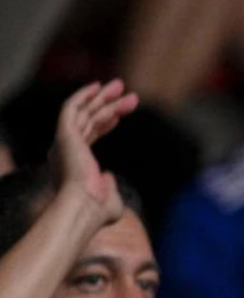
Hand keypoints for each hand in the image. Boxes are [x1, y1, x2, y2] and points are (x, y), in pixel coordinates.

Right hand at [48, 80, 138, 230]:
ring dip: (102, 98)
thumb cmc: (98, 211)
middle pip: (88, 121)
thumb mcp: (109, 201)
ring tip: (121, 85)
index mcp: (72, 164)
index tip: (120, 115)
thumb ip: (109, 188)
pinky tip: (98, 86)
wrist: (84, 208)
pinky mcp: (64, 135)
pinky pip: (70, 108)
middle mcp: (64, 151)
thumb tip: (108, 177)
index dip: (104, 123)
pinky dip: (82, 96)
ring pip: (83, 112)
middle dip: (107, 105)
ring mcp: (63, 142)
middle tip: (126, 91)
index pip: (88, 137)